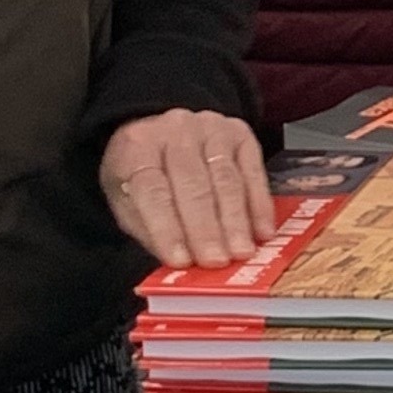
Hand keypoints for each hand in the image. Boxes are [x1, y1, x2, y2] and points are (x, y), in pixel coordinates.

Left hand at [102, 107, 275, 269]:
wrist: (162, 135)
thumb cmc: (146, 177)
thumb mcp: (129, 203)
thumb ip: (151, 232)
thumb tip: (182, 265)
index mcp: (137, 147)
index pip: (152, 189)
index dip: (167, 228)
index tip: (181, 260)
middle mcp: (174, 130)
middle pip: (192, 182)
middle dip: (206, 227)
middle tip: (217, 260)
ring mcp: (210, 128)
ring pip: (225, 177)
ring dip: (235, 220)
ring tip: (241, 252)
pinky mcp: (239, 133)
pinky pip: (253, 171)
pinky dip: (259, 205)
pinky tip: (263, 231)